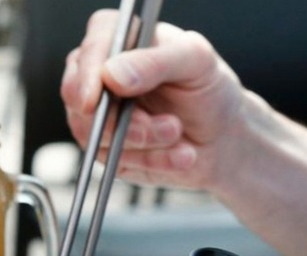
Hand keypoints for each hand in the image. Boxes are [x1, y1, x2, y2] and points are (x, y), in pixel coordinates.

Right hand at [61, 9, 255, 191]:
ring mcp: (102, 116)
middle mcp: (101, 78)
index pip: (88, 53)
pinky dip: (153, 162)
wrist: (224, 136)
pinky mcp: (109, 150)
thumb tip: (112, 75)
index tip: (96, 101)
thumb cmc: (209, 89)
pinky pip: (115, 163)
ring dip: (147, 144)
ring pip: (97, 137)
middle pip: (81, 101)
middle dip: (127, 123)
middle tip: (170, 127)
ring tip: (180, 134)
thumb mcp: (196, 61)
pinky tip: (180, 155)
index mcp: (118, 41)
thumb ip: (155, 62)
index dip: (87, 79)